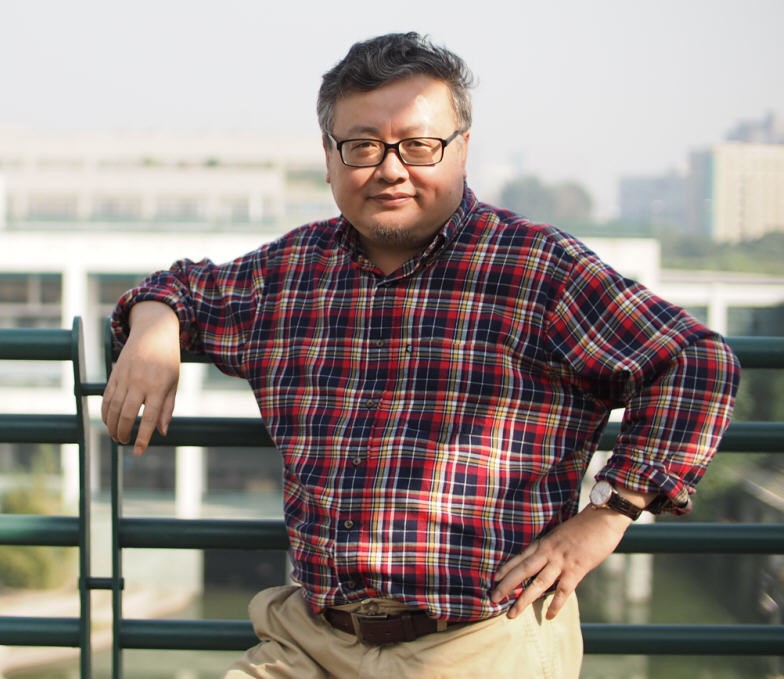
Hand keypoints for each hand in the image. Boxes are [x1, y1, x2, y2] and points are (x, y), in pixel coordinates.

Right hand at [101, 302, 180, 455]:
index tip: (139, 452)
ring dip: (111, 426)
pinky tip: (108, 422)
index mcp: (158, 387)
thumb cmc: (168, 361)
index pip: (149, 417)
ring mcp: (125, 378)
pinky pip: (106, 397)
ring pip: (112, 408)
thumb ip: (167, 408)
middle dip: (123, 433)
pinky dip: (105, 412)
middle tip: (124, 442)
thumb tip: (161, 432)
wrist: (153, 333)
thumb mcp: (173, 383)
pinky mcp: (114, 374)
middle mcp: (139, 383)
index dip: (143, 437)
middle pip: (126, 415)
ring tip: (116, 436)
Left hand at [490, 507, 632, 619]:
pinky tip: (549, 616)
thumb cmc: (585, 525)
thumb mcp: (562, 533)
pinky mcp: (576, 569)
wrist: (603, 518)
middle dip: (506, 585)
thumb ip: (553, 546)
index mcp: (544, 542)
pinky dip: (555, 605)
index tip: (494, 578)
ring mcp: (561, 561)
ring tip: (512, 613)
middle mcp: (548, 551)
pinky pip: (563, 591)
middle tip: (492, 598)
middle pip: (522, 570)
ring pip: (537, 583)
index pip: (520, 556)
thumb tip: (548, 559)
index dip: (506, 568)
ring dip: (523, 599)